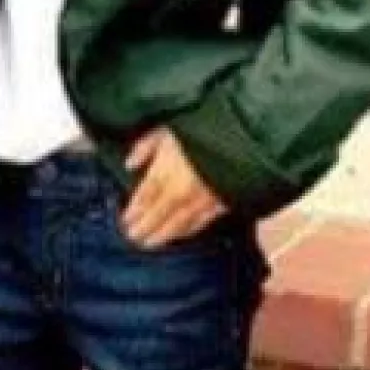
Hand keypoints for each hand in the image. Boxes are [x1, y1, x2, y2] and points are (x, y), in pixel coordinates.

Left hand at [120, 127, 227, 247]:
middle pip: (158, 215)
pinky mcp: (222, 205)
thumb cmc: (204, 125)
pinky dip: (187, 231)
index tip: (125, 221)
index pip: (144, 197)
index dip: (133, 211)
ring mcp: (201, 201)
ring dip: (163, 236)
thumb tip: (130, 164)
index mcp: (165, 171)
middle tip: (133, 238)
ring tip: (150, 243)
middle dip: (144, 228)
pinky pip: (200, 223)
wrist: (245, 135)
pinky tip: (180, 235)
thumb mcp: (169, 127)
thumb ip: (146, 146)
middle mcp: (180, 191)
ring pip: (178, 224)